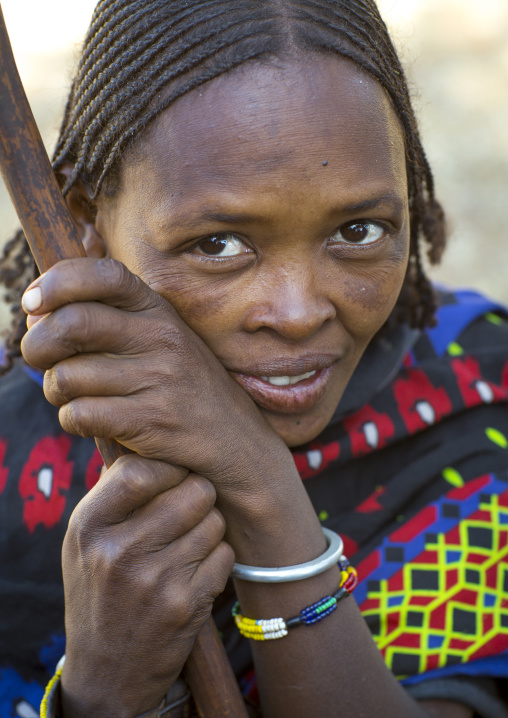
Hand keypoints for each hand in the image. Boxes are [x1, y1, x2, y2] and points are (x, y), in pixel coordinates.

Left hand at [21, 258, 291, 500]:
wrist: (240, 445)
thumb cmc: (188, 392)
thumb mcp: (164, 344)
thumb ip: (111, 324)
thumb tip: (37, 310)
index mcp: (161, 313)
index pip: (104, 275)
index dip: (58, 281)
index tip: (34, 301)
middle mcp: (162, 339)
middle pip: (72, 324)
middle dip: (37, 344)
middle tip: (38, 358)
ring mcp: (159, 380)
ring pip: (67, 377)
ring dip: (57, 392)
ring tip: (76, 398)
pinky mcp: (152, 421)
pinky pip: (80, 415)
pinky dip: (74, 421)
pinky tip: (94, 423)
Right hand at [60, 454, 233, 717]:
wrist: (107, 670)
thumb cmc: (100, 588)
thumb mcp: (87, 539)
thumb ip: (115, 491)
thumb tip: (153, 442)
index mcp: (90, 526)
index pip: (141, 469)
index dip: (169, 464)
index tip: (175, 471)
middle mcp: (119, 551)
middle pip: (193, 490)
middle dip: (198, 494)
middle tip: (189, 507)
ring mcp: (154, 580)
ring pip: (214, 521)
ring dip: (209, 528)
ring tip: (188, 543)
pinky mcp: (186, 605)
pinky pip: (225, 556)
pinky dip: (217, 559)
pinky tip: (195, 572)